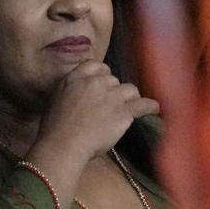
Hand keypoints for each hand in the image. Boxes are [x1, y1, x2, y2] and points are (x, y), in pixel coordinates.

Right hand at [36, 61, 159, 161]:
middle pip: (114, 79)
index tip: (103, 85)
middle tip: (110, 105)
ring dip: (129, 98)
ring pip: (129, 89)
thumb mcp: (56, 98)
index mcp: (77, 77)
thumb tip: (77, 93)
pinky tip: (155, 109)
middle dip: (114, 91)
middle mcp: (96, 82)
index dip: (102, 75)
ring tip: (129, 107)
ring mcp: (112, 96)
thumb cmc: (54, 127)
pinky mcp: (124, 111)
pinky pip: (143, 104)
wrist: (64, 142)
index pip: (97, 66)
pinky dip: (150, 106)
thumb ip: (70, 90)